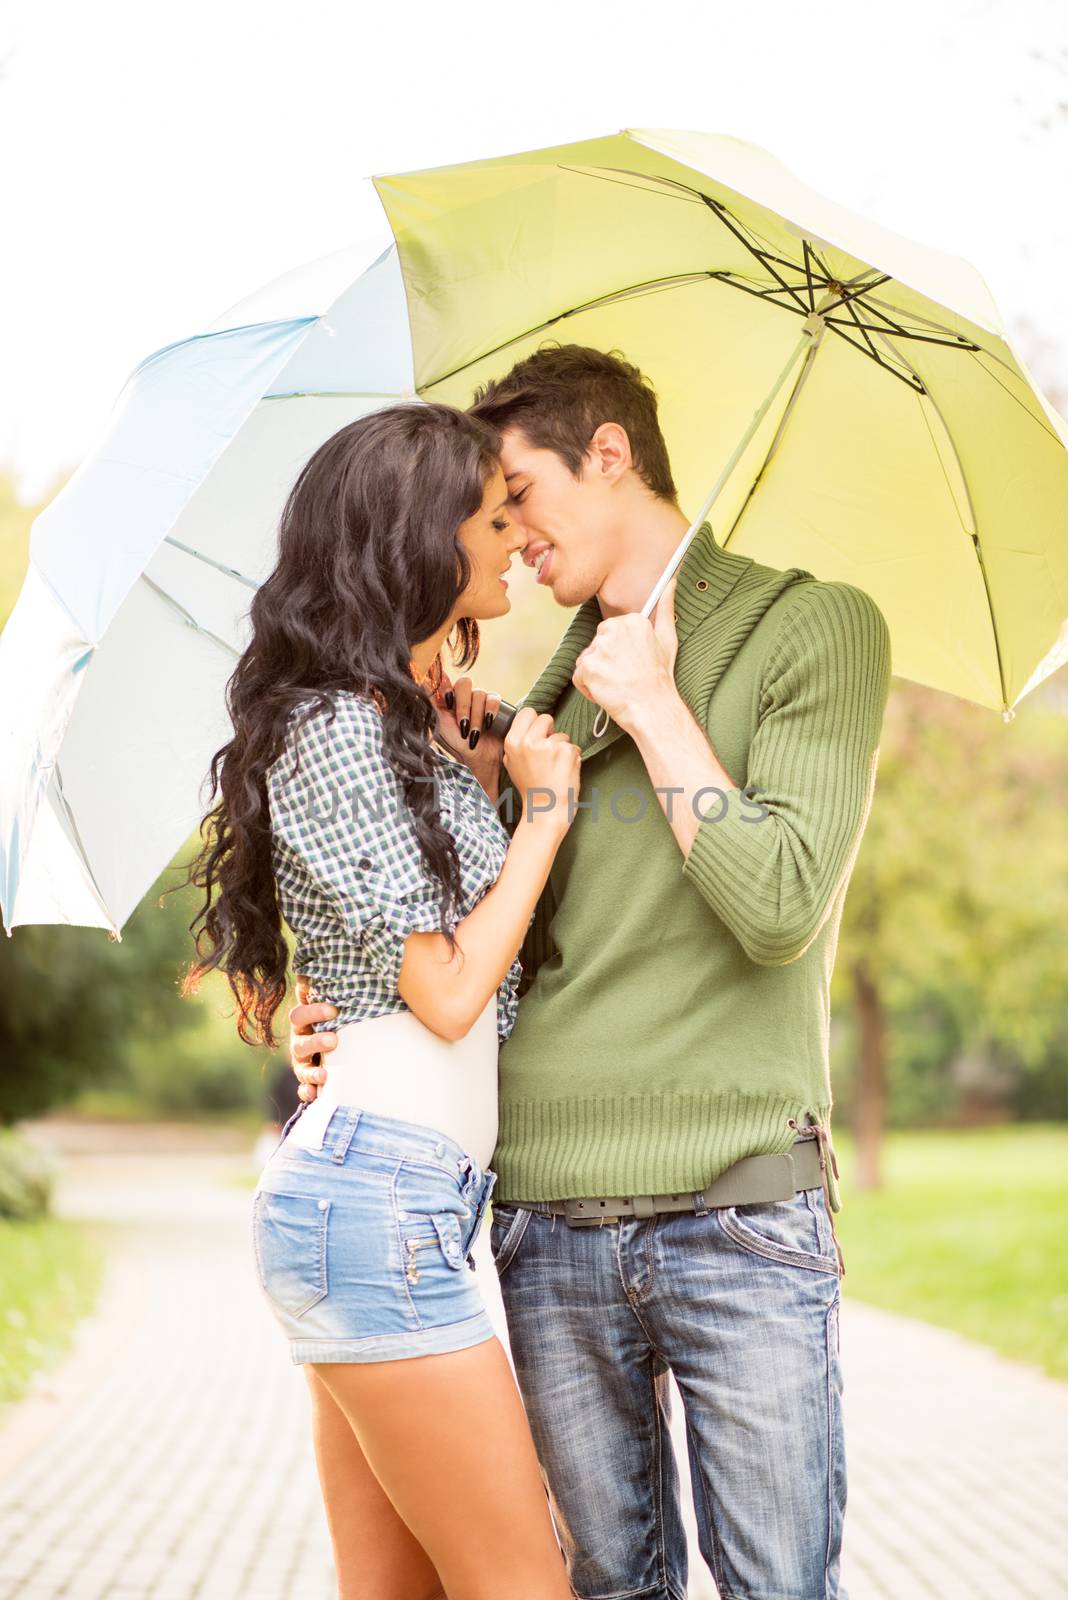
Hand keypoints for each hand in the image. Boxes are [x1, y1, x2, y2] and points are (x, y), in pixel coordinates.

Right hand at [289, 974, 337, 1103]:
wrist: (340, 1044)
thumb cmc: (339, 1017)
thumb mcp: (335, 1001)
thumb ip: (330, 986)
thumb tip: (336, 962)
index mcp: (305, 1021)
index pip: (300, 1014)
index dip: (313, 1011)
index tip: (333, 1009)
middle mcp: (300, 1041)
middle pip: (300, 1042)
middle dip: (316, 1042)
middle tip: (334, 1041)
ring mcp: (302, 1062)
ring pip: (301, 1067)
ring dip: (312, 1072)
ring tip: (325, 1075)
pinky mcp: (308, 1081)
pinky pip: (304, 1090)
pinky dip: (308, 1093)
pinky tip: (314, 1095)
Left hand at [431, 670, 504, 788]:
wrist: (478, 758)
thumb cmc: (456, 744)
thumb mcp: (439, 724)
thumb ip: (430, 703)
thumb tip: (420, 683)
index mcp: (446, 698)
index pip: (445, 678)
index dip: (446, 684)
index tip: (448, 700)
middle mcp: (462, 695)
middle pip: (464, 683)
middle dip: (464, 706)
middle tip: (463, 725)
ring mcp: (478, 699)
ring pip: (479, 693)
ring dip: (476, 716)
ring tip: (475, 734)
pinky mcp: (493, 705)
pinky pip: (494, 698)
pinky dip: (490, 711)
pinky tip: (488, 724)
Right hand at [502, 706, 581, 835]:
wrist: (545, 810)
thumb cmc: (530, 789)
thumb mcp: (511, 763)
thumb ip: (518, 743)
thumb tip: (528, 725)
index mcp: (512, 742)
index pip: (527, 712)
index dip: (535, 723)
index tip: (538, 734)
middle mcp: (529, 741)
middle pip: (546, 718)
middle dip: (551, 732)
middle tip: (548, 752)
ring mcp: (548, 745)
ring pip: (562, 734)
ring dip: (563, 748)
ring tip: (555, 767)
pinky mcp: (566, 752)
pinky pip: (574, 747)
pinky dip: (573, 758)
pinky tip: (565, 772)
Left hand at [572, 574, 679, 731]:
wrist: (653, 707)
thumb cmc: (660, 676)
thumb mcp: (667, 638)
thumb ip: (666, 607)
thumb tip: (671, 583)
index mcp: (630, 620)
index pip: (610, 632)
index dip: (619, 652)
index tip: (631, 664)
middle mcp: (613, 629)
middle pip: (597, 645)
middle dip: (606, 661)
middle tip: (625, 676)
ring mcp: (599, 649)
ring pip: (587, 660)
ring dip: (597, 675)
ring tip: (617, 685)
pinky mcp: (587, 667)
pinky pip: (579, 676)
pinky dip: (588, 688)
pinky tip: (606, 692)